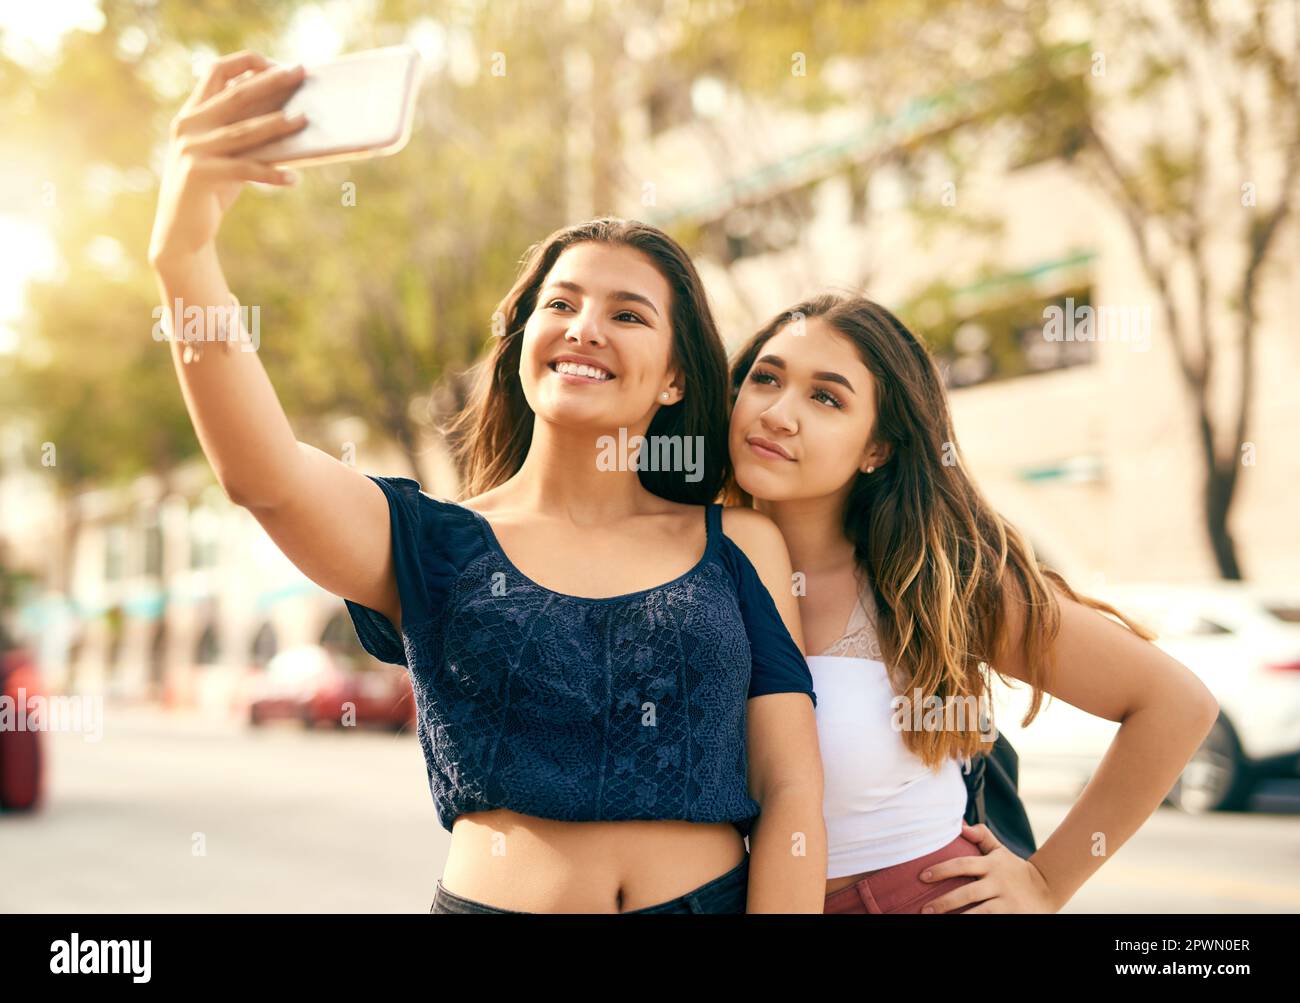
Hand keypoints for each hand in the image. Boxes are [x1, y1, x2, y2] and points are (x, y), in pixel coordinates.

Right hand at [148, 50, 308, 267]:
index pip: (216, 72)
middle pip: (235, 95)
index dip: (245, 63)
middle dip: (269, 82)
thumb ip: (243, 134)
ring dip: (277, 124)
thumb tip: (290, 116)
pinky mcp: (199, 174)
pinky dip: (271, 174)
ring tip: (304, 119)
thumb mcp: (226, 156)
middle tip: (299, 72)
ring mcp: (191, 149)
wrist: (180, 232)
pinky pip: (244, 170)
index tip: (276, 63)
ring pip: (243, 132)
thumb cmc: (210, 190)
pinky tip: (294, 178)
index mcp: (192, 113)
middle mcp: (188, 126)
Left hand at [918, 822, 1060, 913]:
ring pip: (979, 912)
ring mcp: (1007, 901)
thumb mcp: (1000, 851)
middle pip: (967, 893)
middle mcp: (998, 882)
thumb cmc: (1014, 869)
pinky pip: (990, 921)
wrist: (1045, 889)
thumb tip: (961, 826)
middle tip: (924, 910)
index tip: (923, 876)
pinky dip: (975, 923)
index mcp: (991, 864)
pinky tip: (959, 926)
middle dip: (944, 902)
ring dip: (958, 918)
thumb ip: (982, 837)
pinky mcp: (1014, 916)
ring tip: (936, 922)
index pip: (963, 864)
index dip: (942, 870)